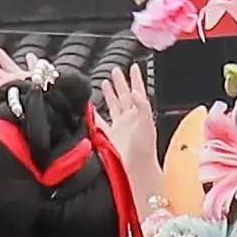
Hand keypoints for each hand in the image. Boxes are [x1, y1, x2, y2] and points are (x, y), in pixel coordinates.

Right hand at [91, 53, 158, 180]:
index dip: (135, 79)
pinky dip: (94, 114)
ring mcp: (119, 127)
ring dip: (110, 94)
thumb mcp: (146, 124)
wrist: (136, 169)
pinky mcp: (109, 136)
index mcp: (140, 114)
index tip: (133, 67)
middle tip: (115, 70)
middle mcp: (130, 119)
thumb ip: (141, 106)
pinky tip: (90, 107)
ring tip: (105, 82)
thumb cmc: (144, 149)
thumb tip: (135, 91)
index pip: (138, 91)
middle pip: (124, 95)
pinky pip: (100, 121)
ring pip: (113, 105)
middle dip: (120, 82)